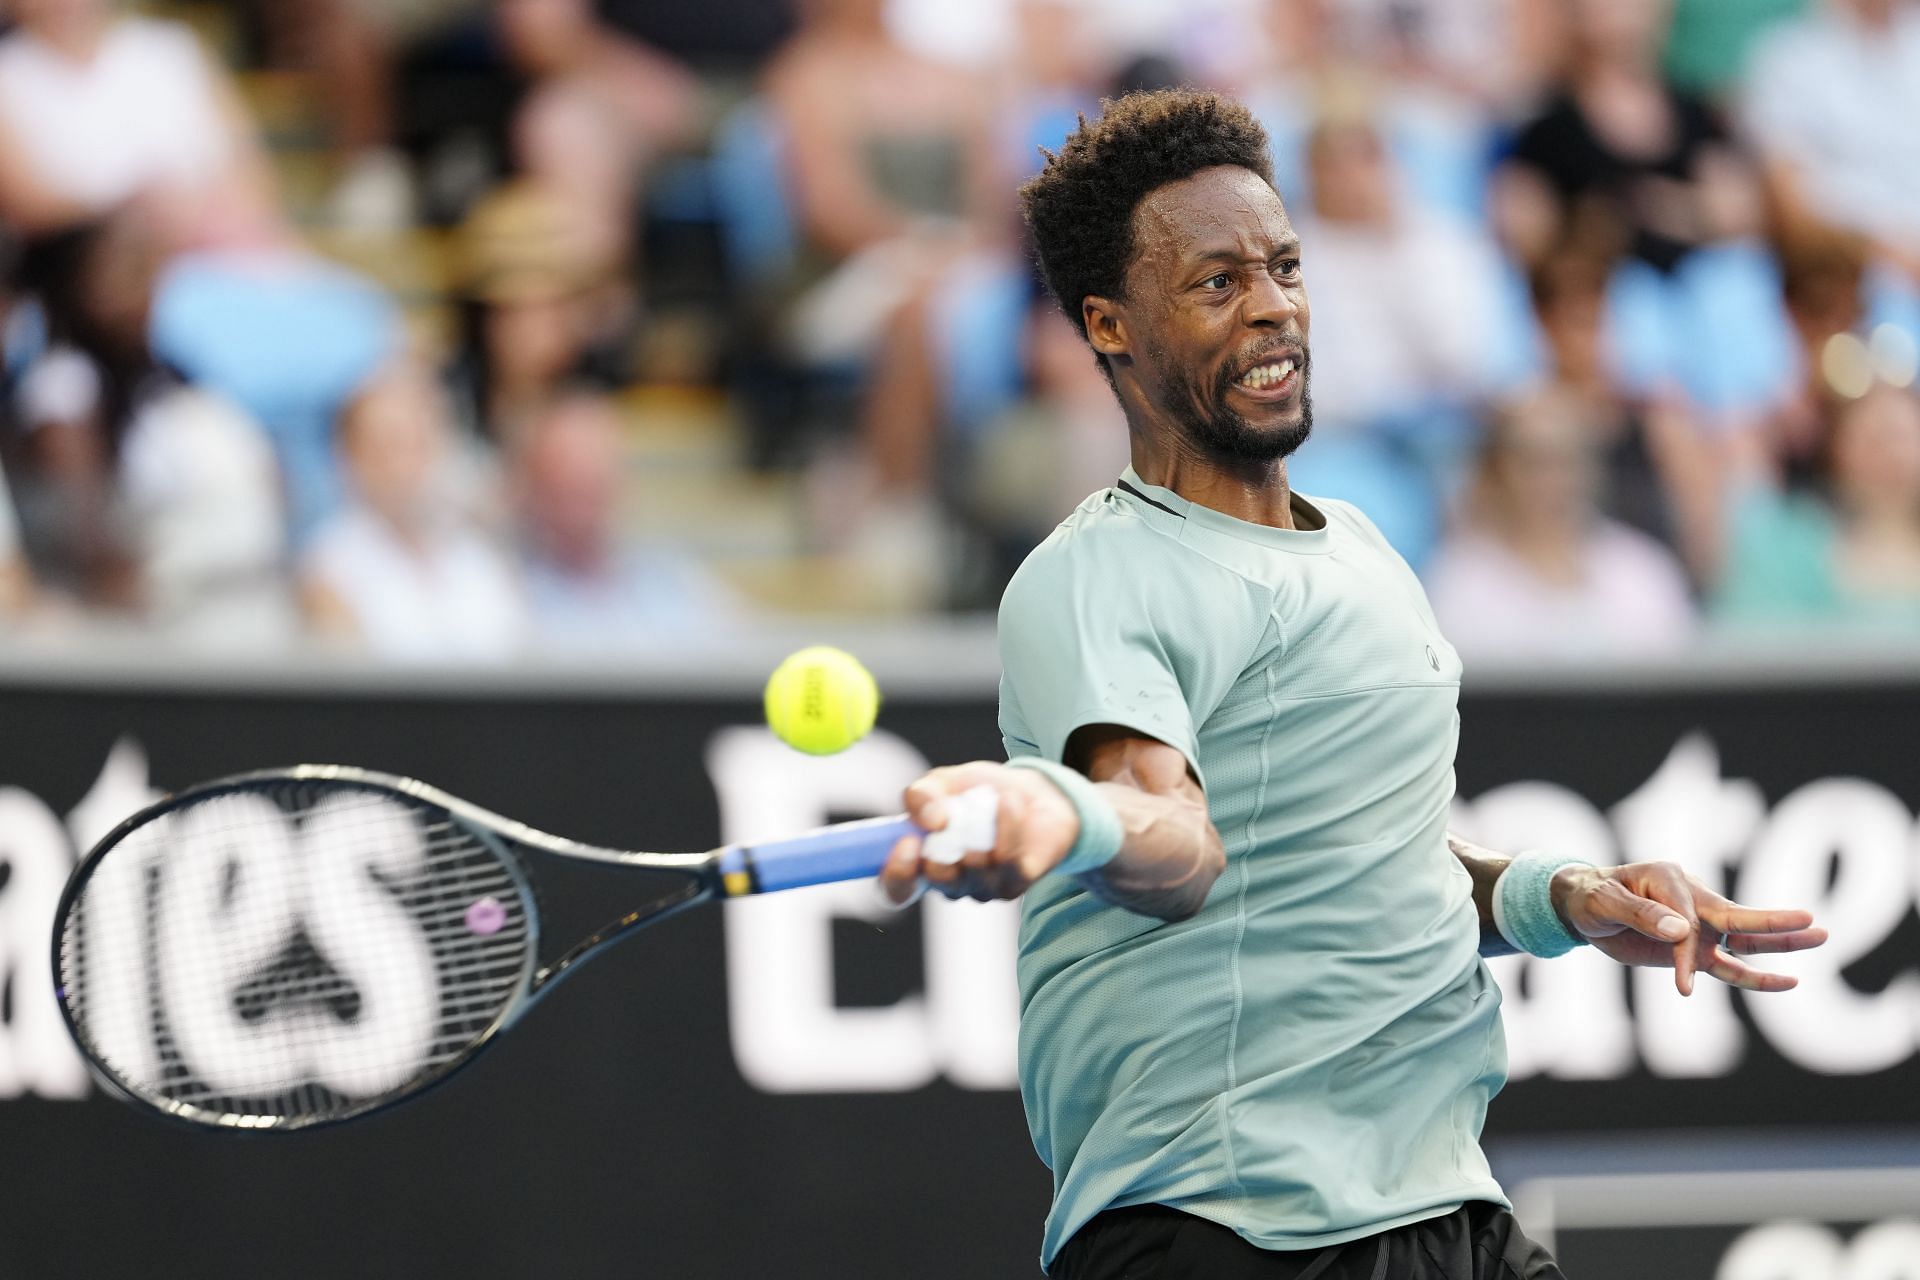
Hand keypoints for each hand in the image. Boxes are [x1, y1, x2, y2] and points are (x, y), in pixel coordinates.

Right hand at [878, 762, 1078, 904]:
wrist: (1032, 793)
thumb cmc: (980, 792)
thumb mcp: (942, 783)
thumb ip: (921, 795)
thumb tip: (930, 820)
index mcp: (923, 863)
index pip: (897, 889)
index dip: (897, 874)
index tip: (906, 843)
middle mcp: (951, 882)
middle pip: (938, 882)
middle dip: (945, 845)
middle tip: (949, 815)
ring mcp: (984, 887)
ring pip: (975, 869)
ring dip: (981, 825)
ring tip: (993, 796)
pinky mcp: (1016, 882)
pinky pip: (1008, 862)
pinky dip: (1008, 826)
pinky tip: (1010, 803)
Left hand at [1551, 862, 1827, 995]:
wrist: (1582, 907)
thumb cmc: (1591, 897)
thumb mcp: (1603, 903)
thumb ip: (1638, 914)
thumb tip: (1680, 930)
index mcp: (1670, 880)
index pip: (1689, 916)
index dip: (1686, 948)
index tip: (1683, 983)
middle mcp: (1693, 901)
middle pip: (1737, 916)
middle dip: (1772, 921)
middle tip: (1810, 920)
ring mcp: (1700, 927)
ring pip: (1744, 939)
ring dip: (1780, 942)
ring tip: (1821, 936)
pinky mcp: (1696, 951)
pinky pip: (1731, 966)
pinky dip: (1757, 977)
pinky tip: (1788, 982)